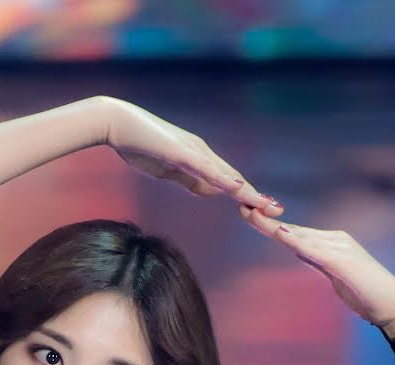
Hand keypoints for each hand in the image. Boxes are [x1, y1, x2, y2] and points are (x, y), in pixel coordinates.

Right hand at [103, 98, 284, 216]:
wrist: (117, 123)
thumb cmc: (139, 145)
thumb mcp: (169, 171)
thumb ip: (189, 180)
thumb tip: (209, 192)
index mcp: (198, 159)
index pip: (227, 182)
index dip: (246, 196)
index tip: (263, 209)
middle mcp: (201, 153)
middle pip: (233, 178)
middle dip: (255, 196)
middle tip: (277, 209)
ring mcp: (193, 151)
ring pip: (225, 175)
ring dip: (246, 190)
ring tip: (266, 203)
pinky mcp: (181, 152)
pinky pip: (206, 169)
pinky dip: (223, 179)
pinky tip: (237, 187)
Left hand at [239, 206, 394, 330]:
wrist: (393, 305)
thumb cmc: (366, 294)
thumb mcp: (335, 277)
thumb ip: (318, 263)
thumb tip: (300, 253)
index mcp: (331, 244)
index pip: (296, 234)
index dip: (272, 226)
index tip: (250, 218)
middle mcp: (335, 240)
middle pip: (294, 230)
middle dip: (267, 221)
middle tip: (242, 208)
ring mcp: (340, 248)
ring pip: (301, 236)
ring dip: (275, 226)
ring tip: (253, 215)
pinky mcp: (344, 261)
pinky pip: (316, 251)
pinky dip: (299, 243)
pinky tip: (283, 235)